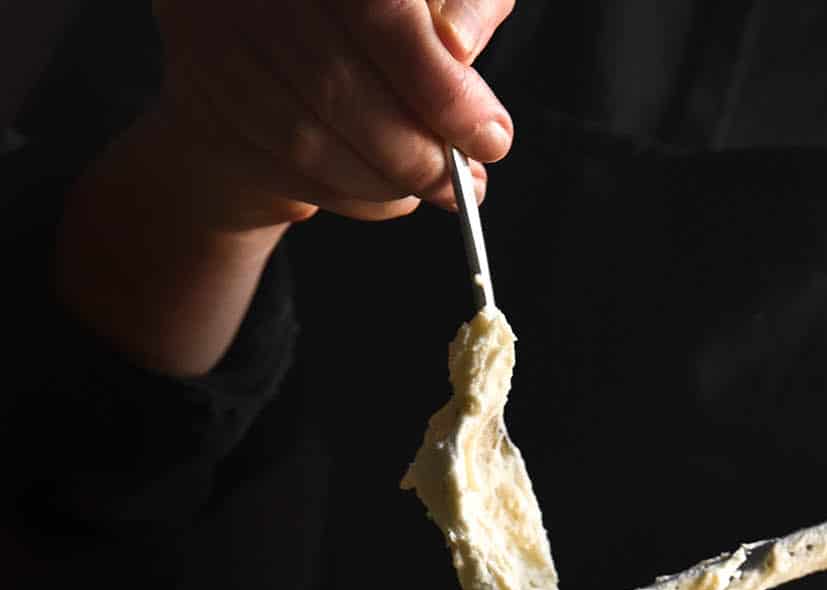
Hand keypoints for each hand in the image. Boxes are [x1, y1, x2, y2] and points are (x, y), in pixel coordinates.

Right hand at [152, 0, 515, 227]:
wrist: (282, 16)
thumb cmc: (385, 0)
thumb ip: (465, 1)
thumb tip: (459, 51)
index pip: (380, 12)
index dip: (439, 86)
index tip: (489, 138)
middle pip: (334, 84)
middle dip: (414, 151)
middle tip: (463, 181)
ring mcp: (208, 23)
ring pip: (303, 137)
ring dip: (383, 182)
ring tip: (432, 188)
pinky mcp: (196, 78)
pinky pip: (279, 165)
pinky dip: (347, 194)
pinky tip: (387, 191)